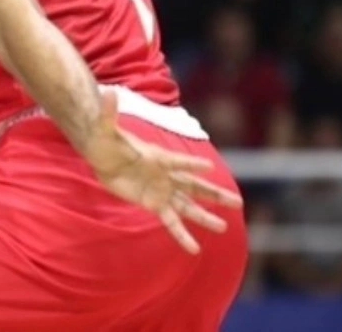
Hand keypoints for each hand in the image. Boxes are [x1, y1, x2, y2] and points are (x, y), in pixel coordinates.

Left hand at [83, 92, 243, 253]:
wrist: (104, 155)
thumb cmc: (107, 140)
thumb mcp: (105, 128)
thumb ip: (108, 114)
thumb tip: (106, 93)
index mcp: (159, 158)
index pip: (178, 162)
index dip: (191, 164)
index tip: (210, 168)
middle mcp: (166, 176)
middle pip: (194, 186)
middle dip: (214, 194)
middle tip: (238, 202)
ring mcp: (162, 191)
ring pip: (188, 207)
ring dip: (205, 217)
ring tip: (223, 228)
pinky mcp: (154, 204)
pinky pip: (171, 222)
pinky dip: (181, 235)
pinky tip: (193, 248)